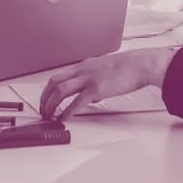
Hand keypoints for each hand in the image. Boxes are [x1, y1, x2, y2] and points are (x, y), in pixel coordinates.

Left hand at [39, 47, 175, 120]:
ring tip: (48, 116)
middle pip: (54, 82)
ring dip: (51, 104)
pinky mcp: (97, 88)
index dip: (48, 90)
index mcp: (83, 66)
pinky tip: (64, 118)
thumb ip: (92, 77)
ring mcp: (88, 78)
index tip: (45, 100)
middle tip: (42, 110)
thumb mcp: (103, 68)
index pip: (58, 76)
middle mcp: (82, 70)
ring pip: (61, 90)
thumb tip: (87, 93)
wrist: (139, 64)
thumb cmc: (126, 68)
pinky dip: (67, 110)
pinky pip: (77, 101)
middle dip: (44, 97)